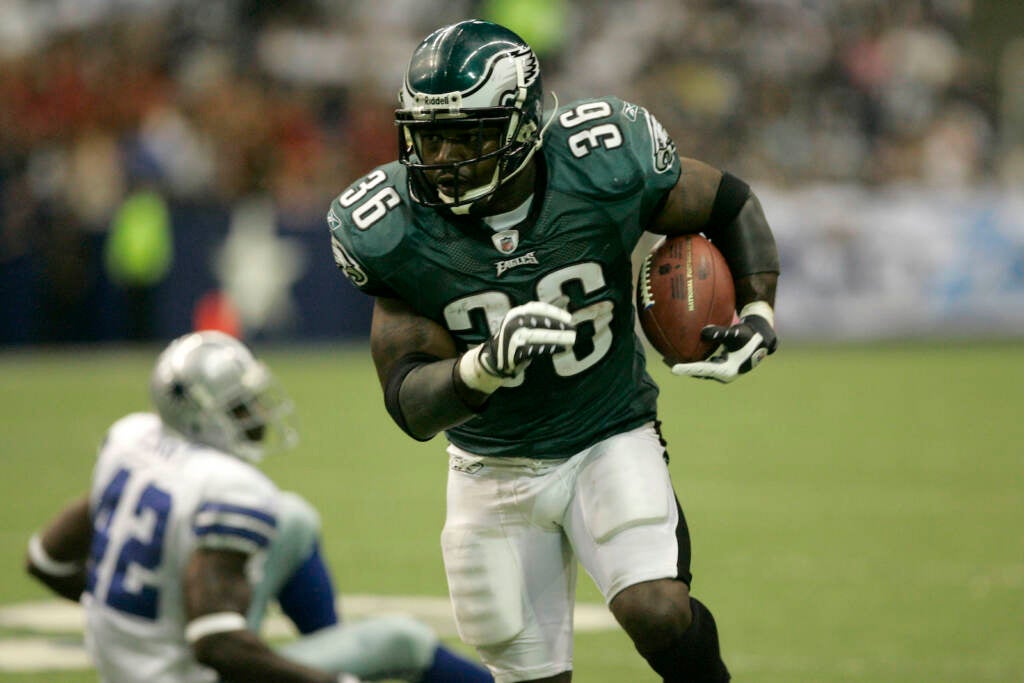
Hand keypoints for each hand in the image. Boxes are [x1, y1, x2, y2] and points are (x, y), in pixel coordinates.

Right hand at [458, 302, 575, 392]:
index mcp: (516, 312)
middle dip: (558, 325)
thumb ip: (546, 312)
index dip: (555, 312)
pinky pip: (535, 349)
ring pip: (538, 335)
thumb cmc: (516, 338)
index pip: (538, 308)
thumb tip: (567, 298)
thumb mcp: (528, 322)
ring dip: (557, 337)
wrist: (494, 359)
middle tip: (574, 329)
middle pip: (539, 321)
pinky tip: (561, 349)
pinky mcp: (514, 351)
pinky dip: (550, 349)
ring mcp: (512, 336)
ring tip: (572, 339)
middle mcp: (513, 322)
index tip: (569, 318)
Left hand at [671, 302, 776, 382]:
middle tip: (666, 361)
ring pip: (699, 369)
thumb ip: (721, 333)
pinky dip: (693, 358)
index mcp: (726, 371)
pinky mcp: (720, 366)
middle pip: (697, 372)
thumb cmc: (750, 335)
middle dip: (682, 367)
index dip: (687, 369)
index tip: (673, 369)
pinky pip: (703, 363)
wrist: (762, 338)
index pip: (702, 370)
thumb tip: (703, 331)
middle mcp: (723, 374)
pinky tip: (681, 350)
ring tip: (668, 358)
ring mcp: (721, 371)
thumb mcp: (736, 333)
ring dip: (685, 364)